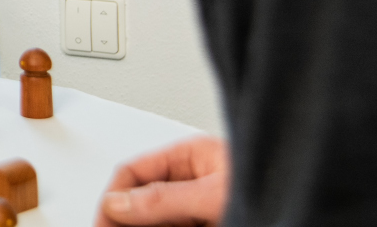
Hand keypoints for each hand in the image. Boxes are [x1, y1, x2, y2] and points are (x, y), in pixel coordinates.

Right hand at [95, 135, 229, 225]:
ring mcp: (202, 207)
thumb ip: (164, 197)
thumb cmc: (273, 195)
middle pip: (141, 197)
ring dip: (137, 225)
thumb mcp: (213, 195)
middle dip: (124, 217)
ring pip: (155, 218)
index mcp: (193, 156)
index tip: (102, 222)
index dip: (113, 198)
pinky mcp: (209, 223)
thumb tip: (118, 203)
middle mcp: (195, 180)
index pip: (135, 171)